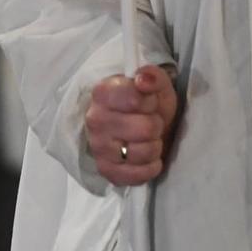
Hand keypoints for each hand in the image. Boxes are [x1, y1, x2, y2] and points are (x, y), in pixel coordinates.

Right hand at [86, 64, 177, 186]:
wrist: (140, 128)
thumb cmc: (148, 104)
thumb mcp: (156, 84)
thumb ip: (152, 76)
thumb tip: (143, 80)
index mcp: (103, 92)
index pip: (135, 99)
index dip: (150, 101)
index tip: (148, 102)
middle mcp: (95, 120)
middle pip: (145, 128)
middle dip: (156, 125)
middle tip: (151, 122)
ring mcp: (98, 147)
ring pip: (144, 152)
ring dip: (155, 146)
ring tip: (149, 139)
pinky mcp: (106, 171)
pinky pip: (138, 175)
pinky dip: (150, 167)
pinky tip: (149, 158)